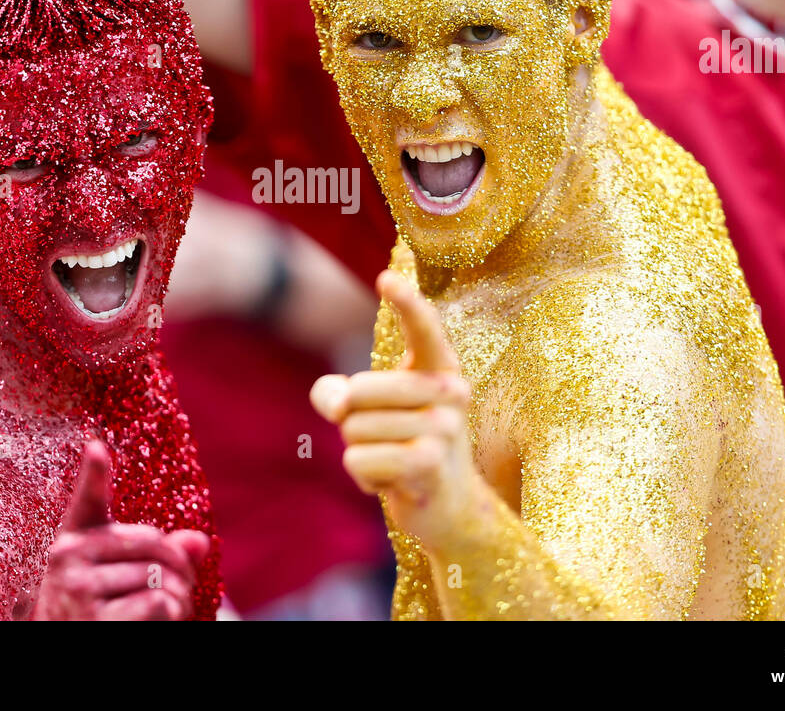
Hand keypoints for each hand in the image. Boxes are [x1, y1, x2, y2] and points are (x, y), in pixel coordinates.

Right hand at [30, 442, 210, 620]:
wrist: (70, 647)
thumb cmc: (100, 613)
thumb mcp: (124, 578)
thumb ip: (159, 554)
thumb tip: (199, 542)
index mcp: (72, 541)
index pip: (87, 501)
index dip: (93, 472)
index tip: (95, 445)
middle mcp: (67, 558)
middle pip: (154, 544)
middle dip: (180, 569)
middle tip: (182, 589)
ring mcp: (78, 588)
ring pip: (159, 576)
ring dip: (178, 597)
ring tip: (168, 610)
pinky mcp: (94, 619)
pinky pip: (157, 602)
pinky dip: (171, 613)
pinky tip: (161, 621)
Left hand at [310, 270, 483, 547]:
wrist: (448, 507)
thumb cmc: (406, 445)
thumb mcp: (374, 411)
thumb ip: (340, 394)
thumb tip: (334, 403)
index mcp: (440, 368)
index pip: (423, 327)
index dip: (406, 301)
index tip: (386, 278)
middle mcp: (450, 392)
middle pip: (358, 391)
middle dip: (353, 420)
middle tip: (385, 438)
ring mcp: (443, 429)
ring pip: (353, 429)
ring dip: (360, 452)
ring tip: (393, 461)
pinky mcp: (427, 465)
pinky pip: (357, 460)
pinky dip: (362, 478)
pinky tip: (392, 483)